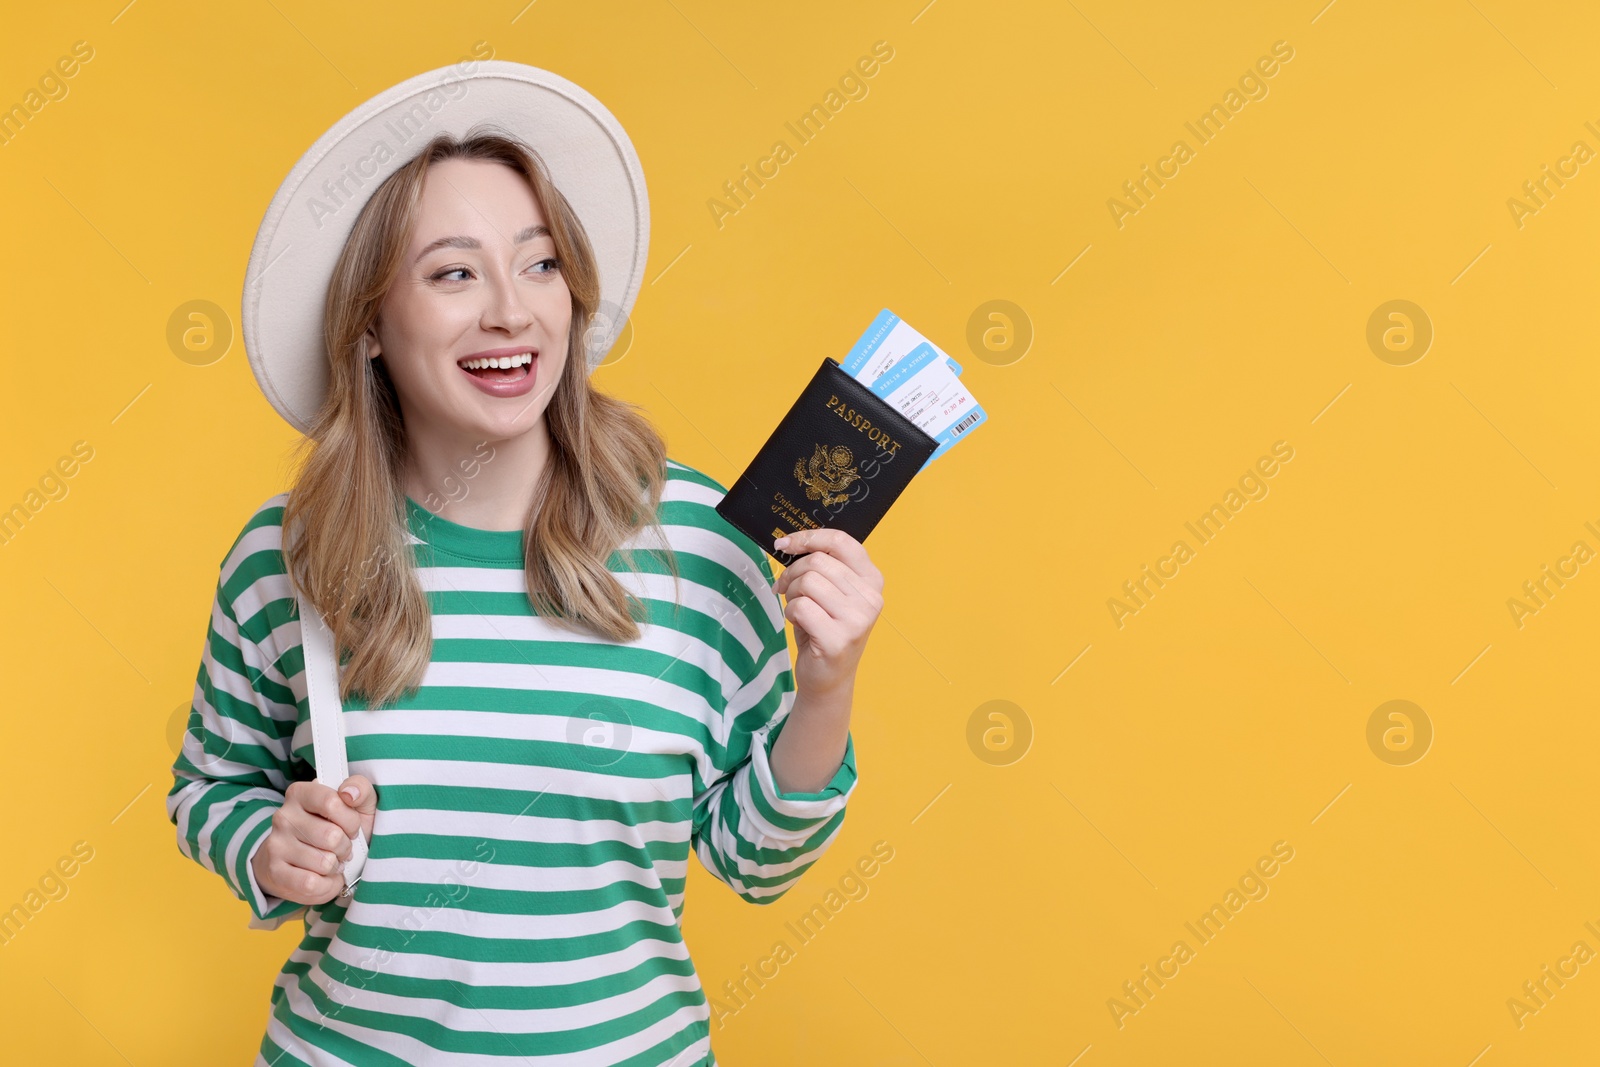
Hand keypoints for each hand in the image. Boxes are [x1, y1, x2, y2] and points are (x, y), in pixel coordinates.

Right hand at [251, 775, 376, 905]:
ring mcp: (275, 844)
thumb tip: (350, 793)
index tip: (350, 828)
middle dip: (345, 847)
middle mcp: (283, 816)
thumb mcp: (357, 806)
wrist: (303, 866)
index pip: (332, 802)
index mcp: (301, 793)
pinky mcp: (273, 872)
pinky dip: (325, 885)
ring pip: (324, 862)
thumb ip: (361, 789)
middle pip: (331, 836)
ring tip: (330, 862)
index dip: (350, 821)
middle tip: (340, 849)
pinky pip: (311, 883)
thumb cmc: (338, 830)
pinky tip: (322, 878)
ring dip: (335, 867)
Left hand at [770, 528, 883, 695]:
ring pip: (808, 582)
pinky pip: (801, 607)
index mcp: (872, 580)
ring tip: (797, 609)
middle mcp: (871, 598)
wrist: (828, 678)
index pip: (840, 541)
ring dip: (792, 594)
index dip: (808, 537)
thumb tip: (790, 543)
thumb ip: (822, 567)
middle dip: (792, 573)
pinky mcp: (838, 639)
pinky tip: (799, 623)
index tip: (784, 544)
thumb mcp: (830, 593)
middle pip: (818, 561)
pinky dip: (791, 613)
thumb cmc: (824, 630)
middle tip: (784, 588)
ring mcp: (858, 620)